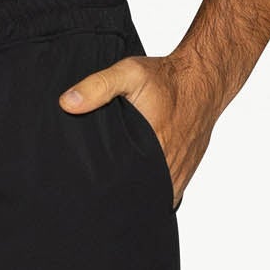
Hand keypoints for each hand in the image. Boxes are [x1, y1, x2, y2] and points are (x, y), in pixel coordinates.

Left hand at [58, 48, 223, 206]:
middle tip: (93, 190)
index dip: (102, 186)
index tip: (85, 183)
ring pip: (151, 197)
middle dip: (115, 193)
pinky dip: (151, 192)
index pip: (120, 182)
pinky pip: (165, 194)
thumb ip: (97, 87)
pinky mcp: (184, 174)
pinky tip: (135, 184)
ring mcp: (177, 174)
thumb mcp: (128, 73)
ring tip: (111, 191)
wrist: (202, 81)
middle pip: (134, 194)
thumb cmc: (165, 78)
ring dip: (134, 195)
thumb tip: (67, 103)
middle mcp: (166, 166)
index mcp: (150, 146)